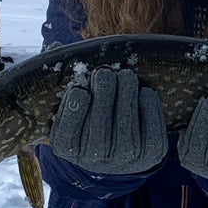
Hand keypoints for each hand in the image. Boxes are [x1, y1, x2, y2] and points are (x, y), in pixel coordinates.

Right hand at [50, 66, 167, 175]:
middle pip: (98, 131)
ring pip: (125, 130)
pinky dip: (148, 109)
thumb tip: (56, 46)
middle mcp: (94, 159)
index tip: (79, 89)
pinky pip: (150, 132)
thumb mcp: (68, 95)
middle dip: (103, 98)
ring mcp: (124, 160)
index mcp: (67, 147)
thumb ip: (58, 73)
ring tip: (125, 76)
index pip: (65, 134)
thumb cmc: (88, 109)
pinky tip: (144, 93)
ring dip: (126, 98)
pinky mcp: (151, 154)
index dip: (73, 112)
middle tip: (105, 73)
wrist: (119, 140)